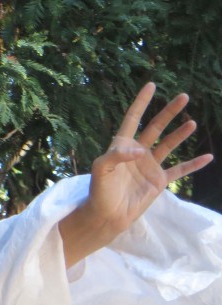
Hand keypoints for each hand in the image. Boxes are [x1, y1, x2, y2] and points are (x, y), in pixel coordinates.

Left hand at [60, 83, 213, 266]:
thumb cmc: (99, 192)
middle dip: (169, 112)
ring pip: (169, 145)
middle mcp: (137, 153)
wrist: (107, 216)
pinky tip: (208, 157)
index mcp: (121, 146)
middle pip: (155, 127)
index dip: (141, 102)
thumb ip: (115, 156)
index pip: (133, 119)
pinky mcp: (158, 181)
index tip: (151, 85)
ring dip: (180, 134)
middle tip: (183, 97)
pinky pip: (179, 170)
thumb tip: (140, 150)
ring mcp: (149, 166)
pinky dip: (193, 165)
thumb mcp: (100, 170)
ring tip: (192, 123)